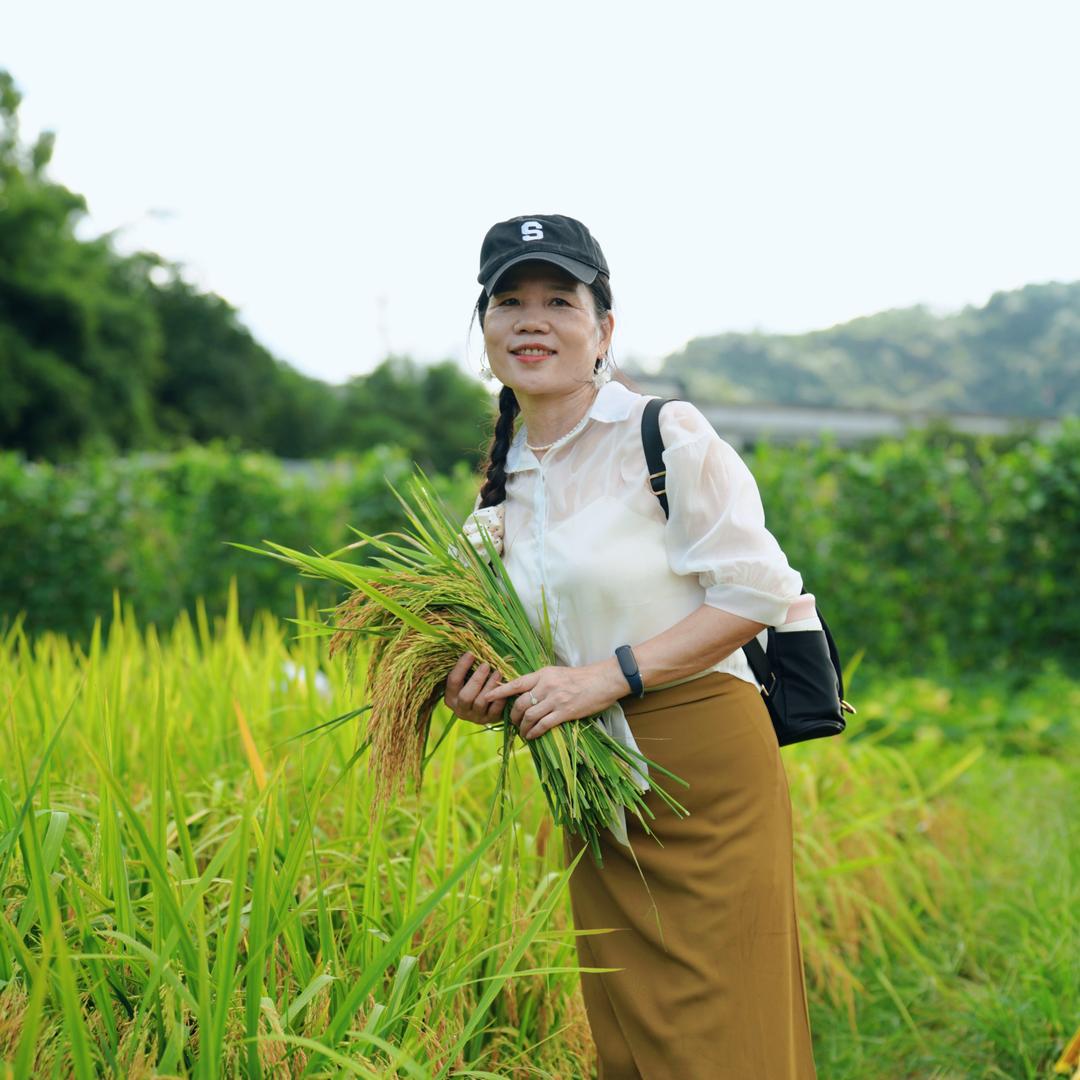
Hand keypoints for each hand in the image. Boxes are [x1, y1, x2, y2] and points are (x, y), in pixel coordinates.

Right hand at [443, 651, 505, 725]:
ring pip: (481, 703)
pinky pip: (495, 710)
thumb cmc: (476, 685)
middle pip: (466, 696)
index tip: (471, 653)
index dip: (461, 667)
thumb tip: (472, 647)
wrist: (487, 706)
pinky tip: (505, 686)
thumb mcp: (467, 678)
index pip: (453, 681)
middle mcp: (460, 709)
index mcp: (451, 698)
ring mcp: (475, 717)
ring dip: (490, 686)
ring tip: (498, 672)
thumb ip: (467, 667)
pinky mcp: (489, 720)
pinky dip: (500, 698)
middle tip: (486, 665)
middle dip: (476, 679)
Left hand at [476, 660, 627, 740]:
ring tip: (522, 732)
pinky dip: (534, 732)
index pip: (516, 683)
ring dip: (522, 726)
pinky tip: (531, 736)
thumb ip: (541, 681)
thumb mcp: (557, 673)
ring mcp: (555, 699)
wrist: (604, 680)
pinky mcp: (565, 712)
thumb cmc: (581, 677)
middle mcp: (546, 685)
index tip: (486, 697)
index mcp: (543, 674)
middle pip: (520, 703)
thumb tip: (524, 691)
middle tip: (513, 722)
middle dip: (513, 716)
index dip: (499, 691)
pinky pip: (543, 725)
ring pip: (529, 715)